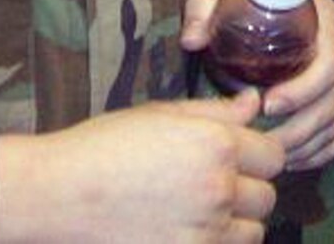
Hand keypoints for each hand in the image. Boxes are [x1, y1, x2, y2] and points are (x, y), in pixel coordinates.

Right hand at [0, 91, 282, 242]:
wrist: (58, 194)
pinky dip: (216, 243)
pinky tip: (189, 229)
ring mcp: (205, 233)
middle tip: (213, 184)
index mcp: (215, 145)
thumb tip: (255, 105)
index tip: (238, 157)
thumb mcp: (160, 114)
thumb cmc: (104, 145)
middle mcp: (218, 191)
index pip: (275, 155)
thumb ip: (215, 111)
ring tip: (202, 211)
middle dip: (247, 189)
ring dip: (236, 223)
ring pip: (254, 234)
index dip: (258, 154)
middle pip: (267, 197)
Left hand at [180, 0, 333, 171]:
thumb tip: (192, 40)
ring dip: (306, 145)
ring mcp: (333, 74)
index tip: (268, 105)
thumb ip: (205, 5)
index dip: (304, 90)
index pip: (330, 61)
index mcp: (322, 18)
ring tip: (269, 156)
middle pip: (333, 99)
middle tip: (262, 141)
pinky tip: (291, 160)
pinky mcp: (329, 93)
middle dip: (300, 128)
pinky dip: (318, 151)